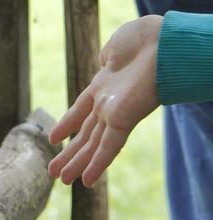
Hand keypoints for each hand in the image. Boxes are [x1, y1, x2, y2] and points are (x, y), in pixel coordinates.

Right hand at [48, 15, 162, 186]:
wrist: (165, 41)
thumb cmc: (146, 38)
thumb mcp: (117, 45)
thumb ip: (108, 57)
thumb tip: (104, 63)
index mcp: (104, 85)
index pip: (82, 109)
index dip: (68, 124)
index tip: (54, 138)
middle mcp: (109, 103)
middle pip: (86, 133)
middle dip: (70, 152)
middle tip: (55, 173)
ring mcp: (115, 112)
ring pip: (93, 144)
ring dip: (77, 163)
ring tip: (61, 181)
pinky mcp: (124, 119)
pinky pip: (108, 146)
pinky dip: (97, 164)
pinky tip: (86, 182)